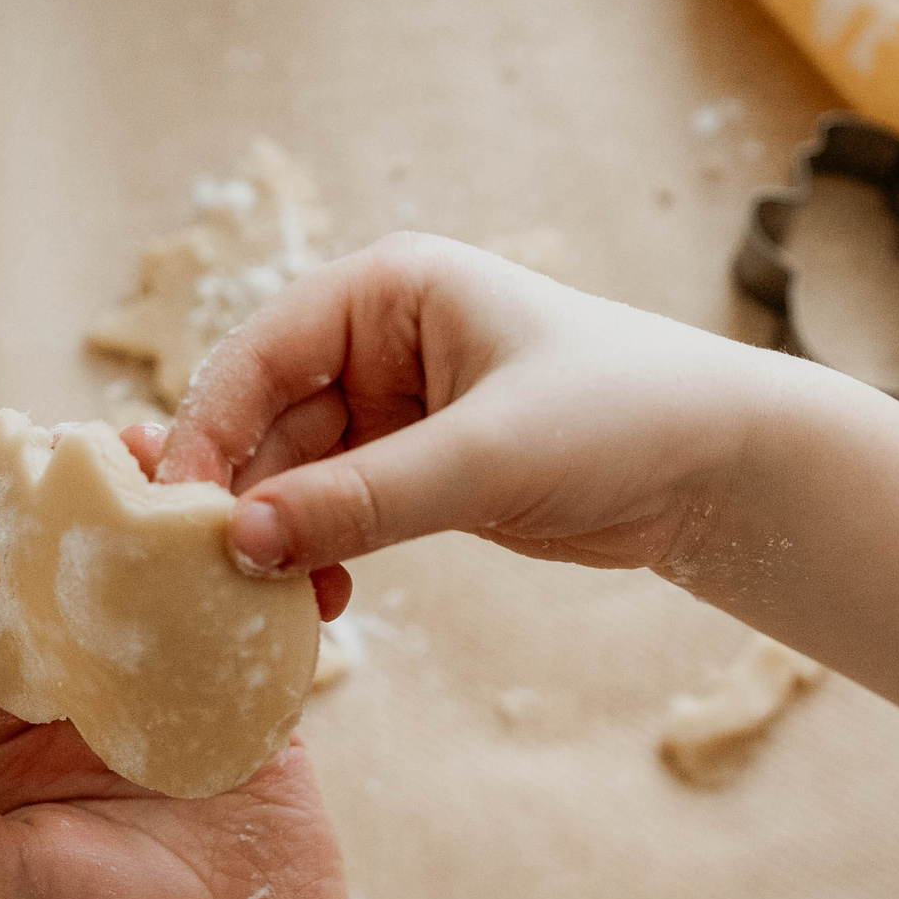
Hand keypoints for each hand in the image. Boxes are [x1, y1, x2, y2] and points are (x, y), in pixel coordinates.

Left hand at [0, 420, 492, 898]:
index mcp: (26, 735)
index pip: (7, 611)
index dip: (13, 535)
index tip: (24, 456)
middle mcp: (102, 709)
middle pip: (100, 580)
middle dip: (112, 505)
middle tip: (132, 434)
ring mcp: (188, 706)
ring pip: (183, 590)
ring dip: (192, 524)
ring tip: (207, 460)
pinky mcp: (264, 715)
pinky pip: (263, 627)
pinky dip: (270, 575)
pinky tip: (278, 524)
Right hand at [158, 231, 793, 581]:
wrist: (723, 467)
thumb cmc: (623, 416)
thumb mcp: (488, 456)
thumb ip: (365, 499)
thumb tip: (244, 544)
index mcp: (388, 291)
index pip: (258, 357)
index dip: (207, 433)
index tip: (175, 515)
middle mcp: (379, 341)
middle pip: (266, 423)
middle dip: (239, 501)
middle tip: (203, 580)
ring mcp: (395, 410)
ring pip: (297, 479)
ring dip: (277, 541)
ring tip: (262, 607)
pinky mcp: (418, 472)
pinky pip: (339, 514)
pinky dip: (319, 557)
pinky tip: (318, 606)